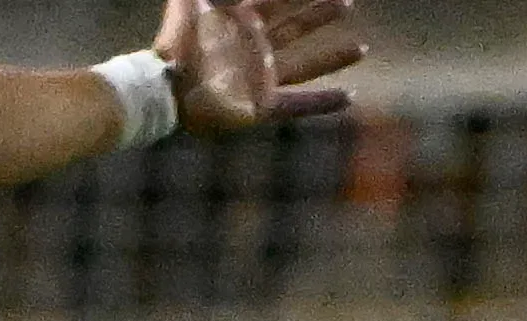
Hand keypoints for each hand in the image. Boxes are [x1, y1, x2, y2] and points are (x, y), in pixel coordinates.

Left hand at [156, 0, 362, 132]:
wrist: (165, 86)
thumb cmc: (176, 42)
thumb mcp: (195, 2)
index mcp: (242, 22)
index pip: (278, 0)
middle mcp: (257, 48)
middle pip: (297, 27)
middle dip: (321, 14)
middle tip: (348, 2)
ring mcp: (261, 78)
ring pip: (306, 63)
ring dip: (333, 56)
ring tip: (361, 49)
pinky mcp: (261, 105)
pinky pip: (299, 104)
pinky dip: (324, 102)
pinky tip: (349, 97)